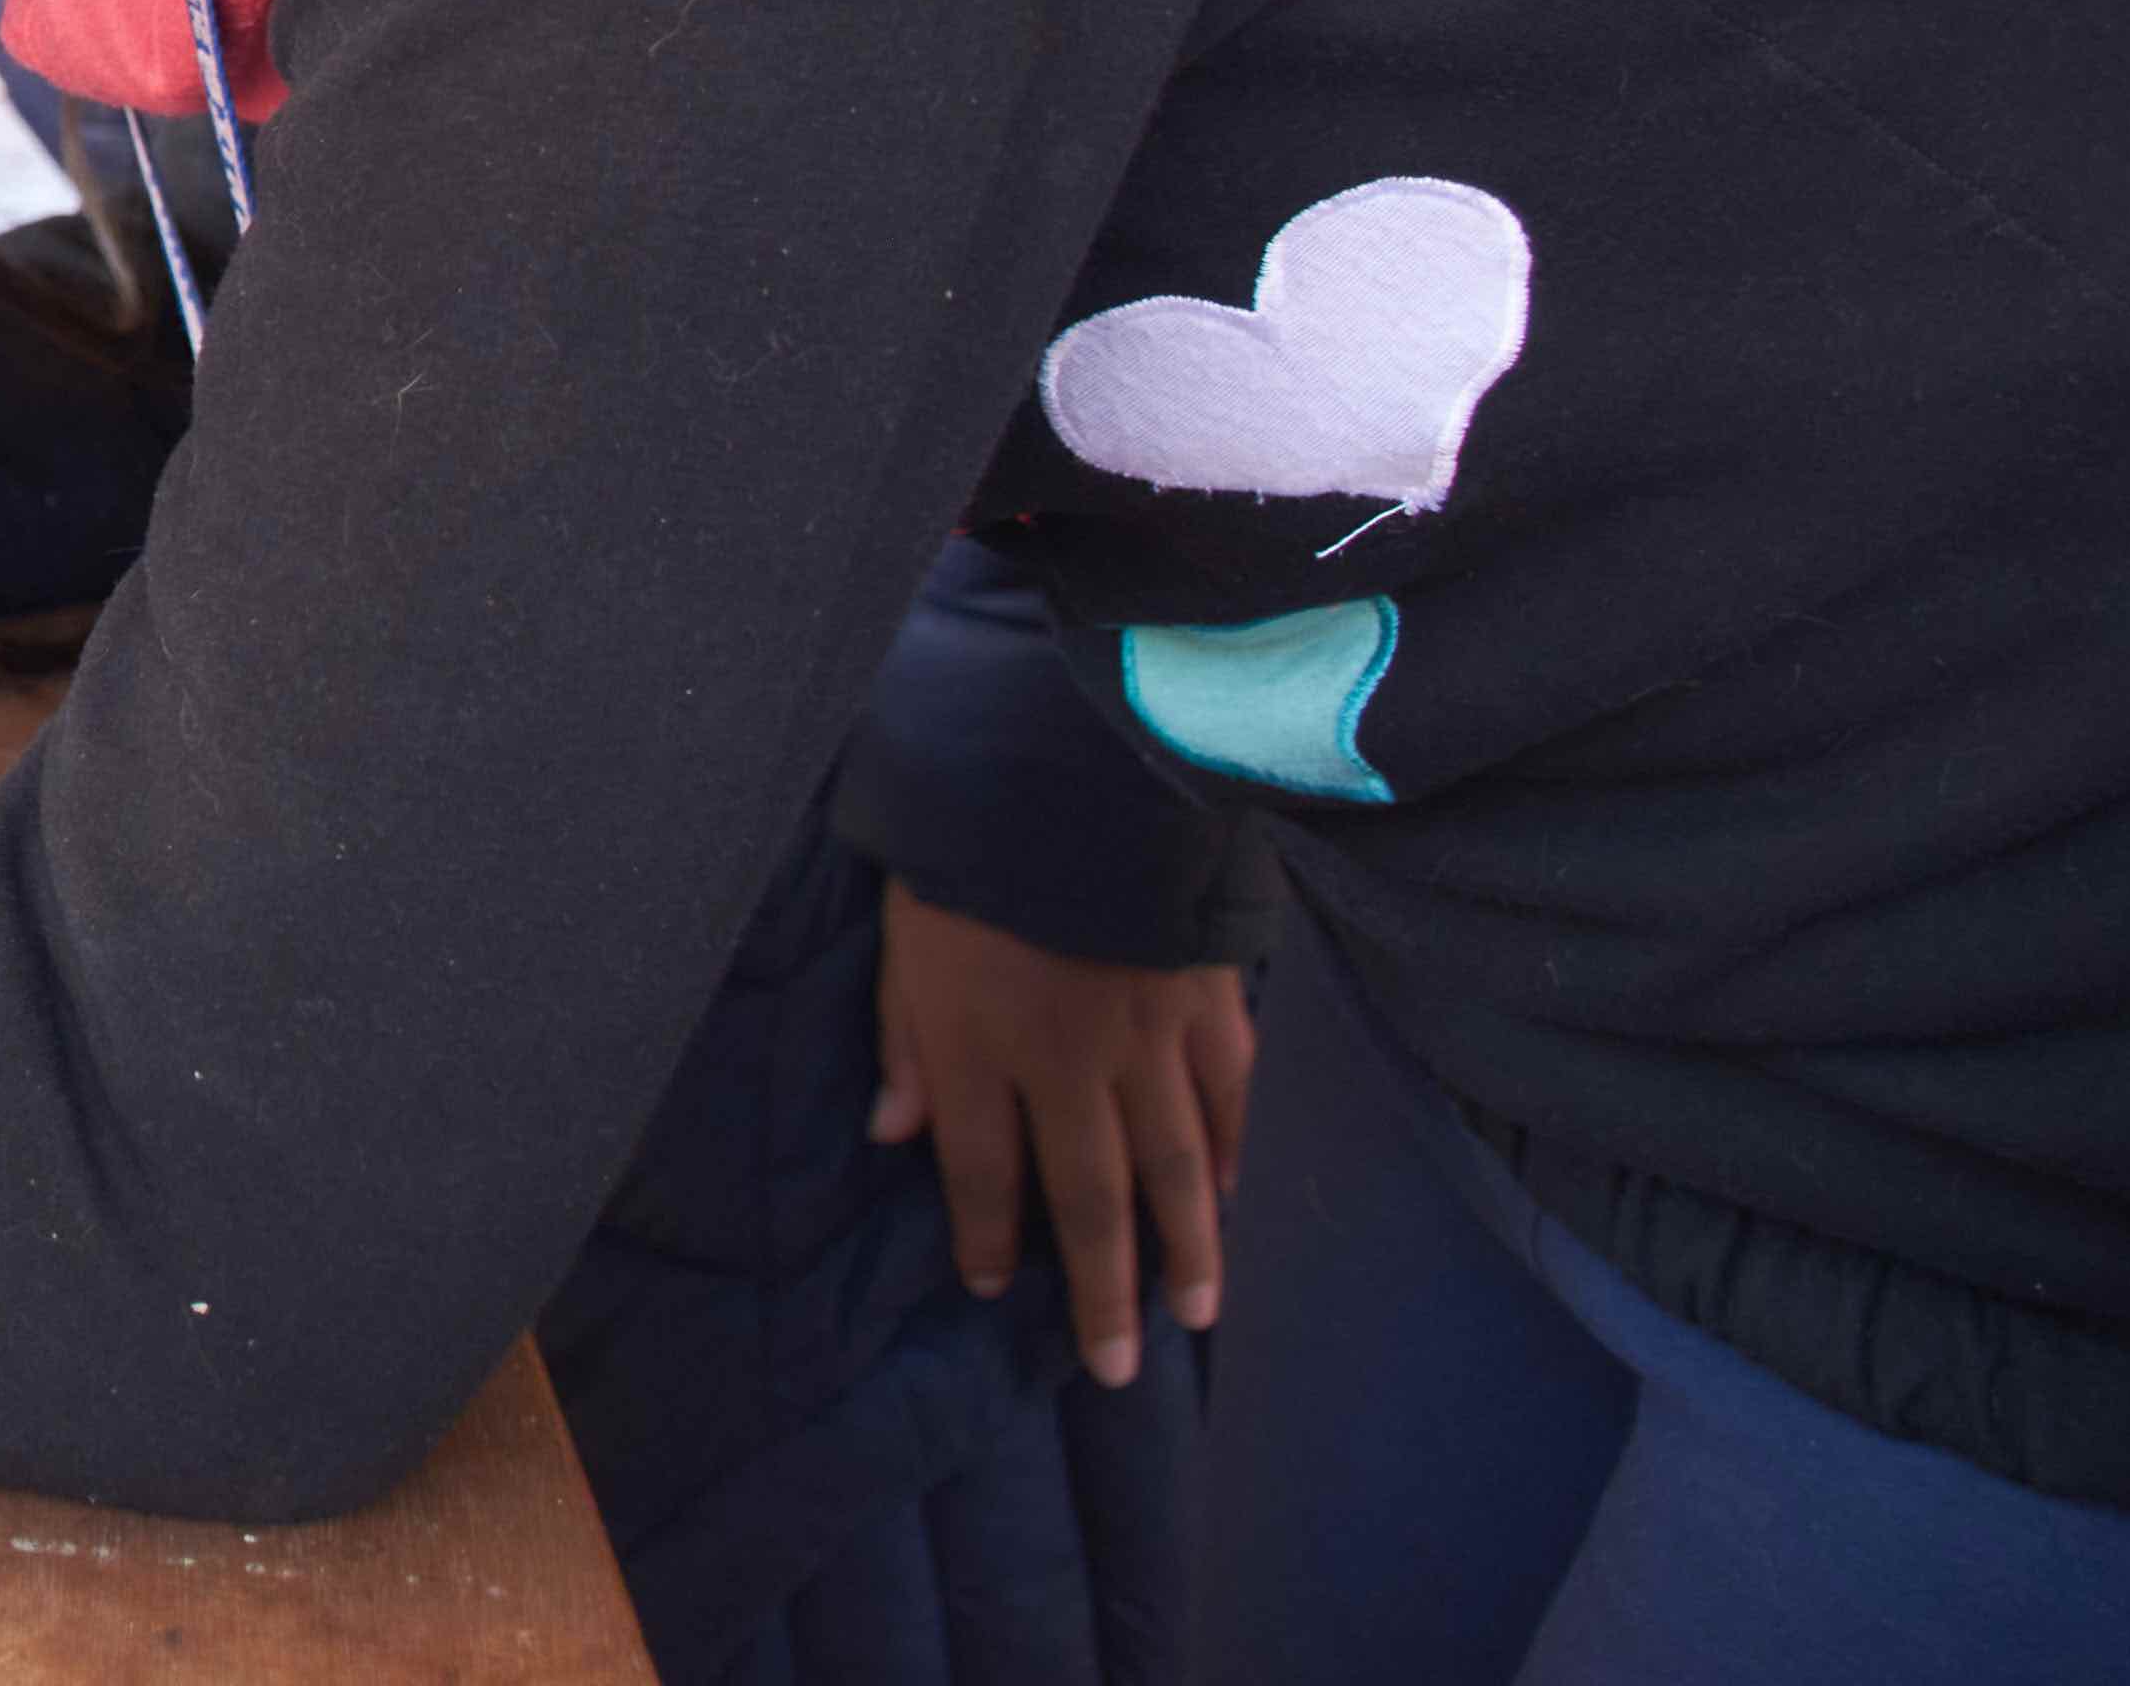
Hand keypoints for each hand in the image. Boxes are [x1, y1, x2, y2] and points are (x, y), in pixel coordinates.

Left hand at [868, 880, 1257, 1388]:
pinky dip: (1235, 1151)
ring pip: (1176, 1168)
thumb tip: (893, 1130)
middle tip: (1119, 1366)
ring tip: (1196, 1312)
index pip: (983, 1174)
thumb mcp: (901, 931)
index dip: (988, 1239)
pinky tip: (1235, 1194)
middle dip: (1102, 1293)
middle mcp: (1067, 1062)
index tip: (991, 1288)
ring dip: (1187, 1249)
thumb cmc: (964, 839)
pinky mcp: (1207, 997)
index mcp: (979, 1046)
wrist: (1070, 762)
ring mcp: (1147, 1036)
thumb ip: (902, 1036)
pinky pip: (1230, 1095)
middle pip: (1090, 1200)